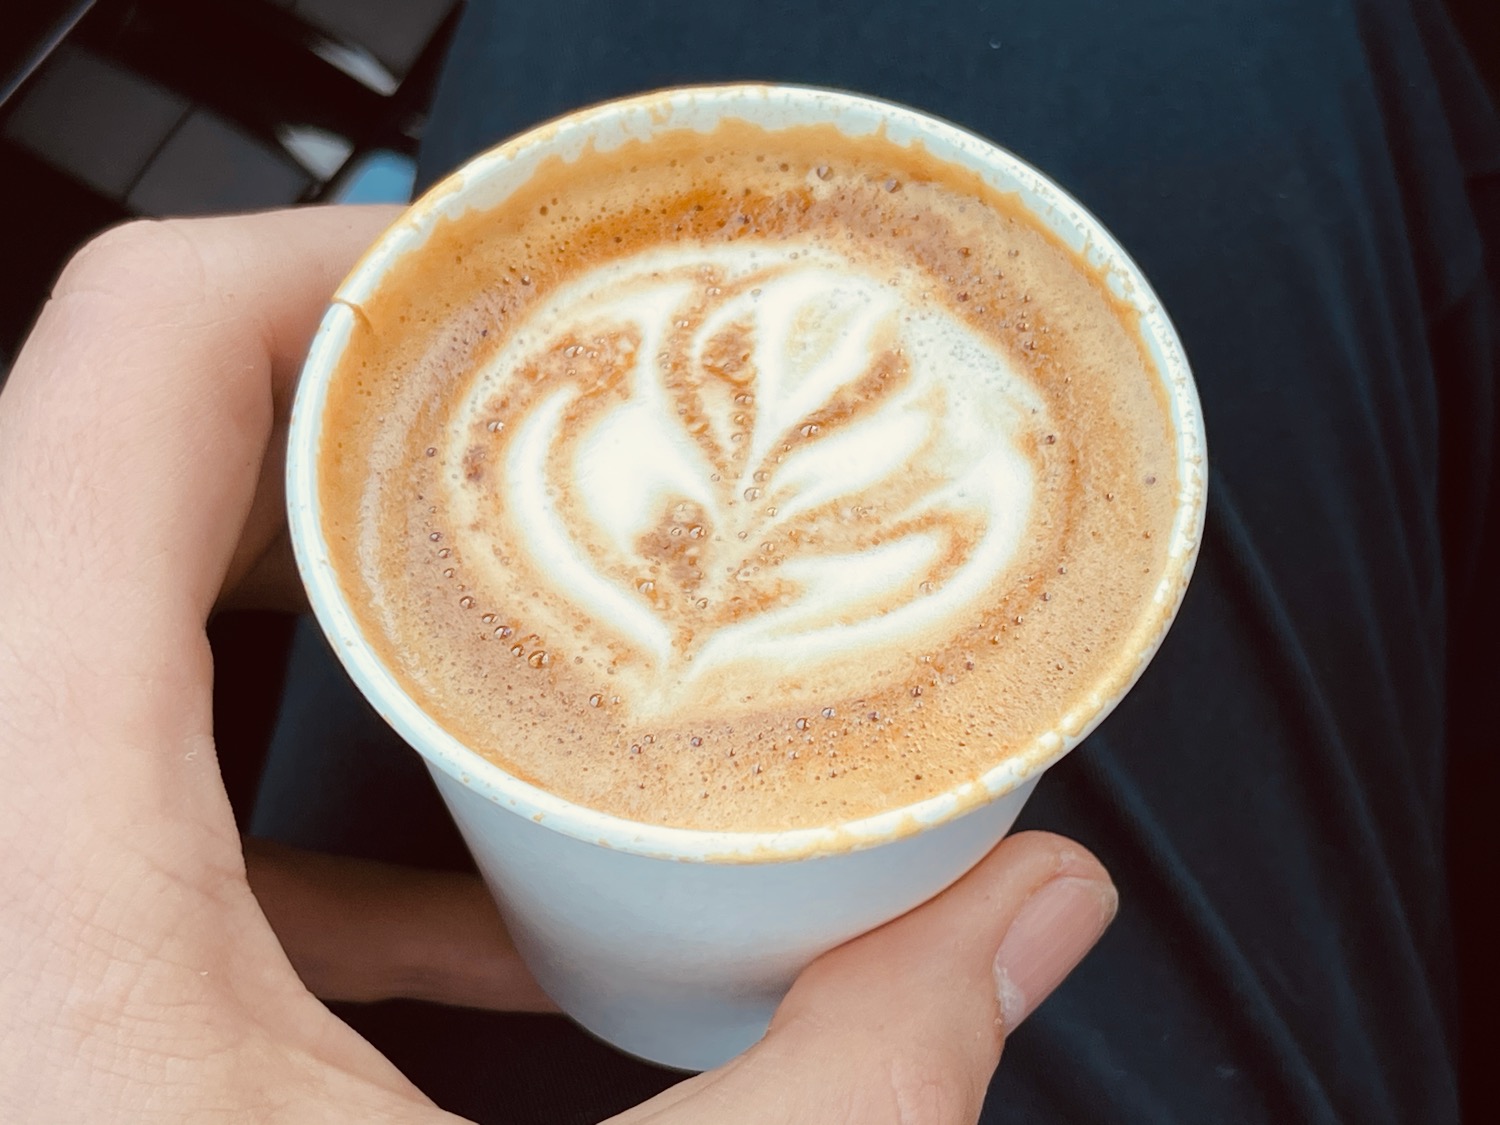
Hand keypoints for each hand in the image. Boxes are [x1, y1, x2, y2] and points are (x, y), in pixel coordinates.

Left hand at [0, 208, 1116, 1122]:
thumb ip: (845, 1090)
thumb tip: (1036, 918)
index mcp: (35, 849)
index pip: (123, 375)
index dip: (330, 262)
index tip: (508, 272)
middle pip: (130, 456)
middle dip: (371, 405)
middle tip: (551, 404)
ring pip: (118, 609)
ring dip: (329, 578)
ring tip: (515, 589)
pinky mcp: (24, 962)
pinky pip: (125, 791)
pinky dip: (291, 795)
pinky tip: (444, 891)